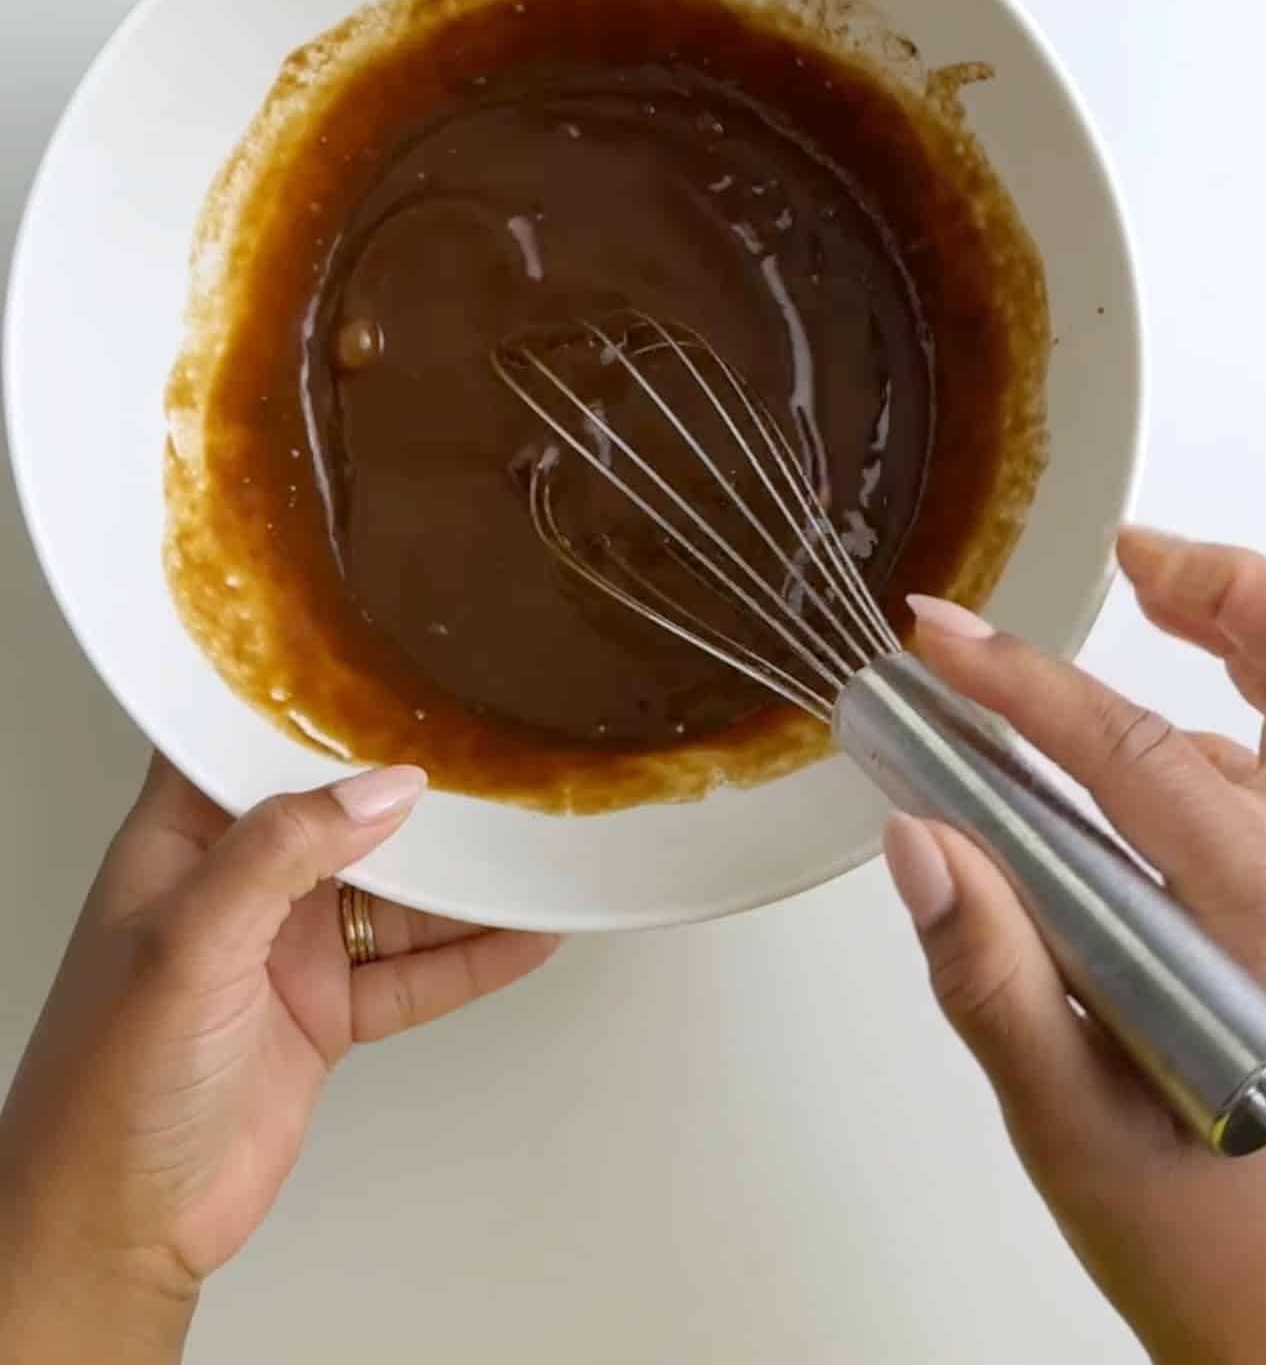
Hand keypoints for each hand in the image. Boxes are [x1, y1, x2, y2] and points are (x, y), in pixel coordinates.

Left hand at [0, 759, 557, 1363]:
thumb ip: (282, 854)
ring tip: (536, 842)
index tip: (386, 658)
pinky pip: (415, 972)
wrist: (116, 1232)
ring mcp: (288, 949)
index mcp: (182, 842)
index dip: (307, 701)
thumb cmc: (105, 1085)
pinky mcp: (327, 1012)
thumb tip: (384, 787)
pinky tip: (528, 934)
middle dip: (414, 790)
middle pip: (344, 815)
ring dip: (462, 880)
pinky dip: (473, 956)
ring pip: (394, 894)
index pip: (243, 744)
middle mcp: (240, 884)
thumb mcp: (188, 944)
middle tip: (496, 750)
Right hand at [884, 528, 1265, 1364]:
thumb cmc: (1215, 1253)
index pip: (1134, 754)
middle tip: (1136, 558)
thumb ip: (994, 978)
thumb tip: (920, 842)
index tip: (936, 638)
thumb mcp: (1074, 1127)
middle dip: (1227, 591)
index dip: (1022, 680)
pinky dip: (1263, 723)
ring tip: (1170, 590)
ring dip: (1259, 638)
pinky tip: (1201, 737)